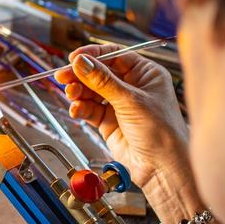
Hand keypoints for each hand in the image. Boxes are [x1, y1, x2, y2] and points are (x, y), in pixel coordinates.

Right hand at [55, 44, 189, 193]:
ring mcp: (119, 106)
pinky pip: (90, 110)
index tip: (74, 58)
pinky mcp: (109, 123)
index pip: (115, 56)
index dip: (94, 56)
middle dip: (81, 75)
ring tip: (72, 95)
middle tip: (63, 76)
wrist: (161, 167)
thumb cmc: (161, 131)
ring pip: (92, 92)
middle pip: (99, 74)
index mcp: (146, 74)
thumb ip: (102, 81)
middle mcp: (132, 87)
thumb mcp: (130, 100)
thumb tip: (81, 62)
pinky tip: (76, 110)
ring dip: (79, 92)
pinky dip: (81, 109)